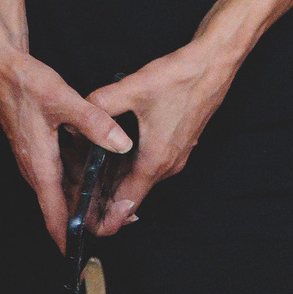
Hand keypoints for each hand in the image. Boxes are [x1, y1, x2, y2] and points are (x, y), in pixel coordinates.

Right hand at [0, 33, 132, 250]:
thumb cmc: (24, 82)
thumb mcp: (62, 100)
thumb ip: (94, 123)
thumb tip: (121, 144)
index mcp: (39, 163)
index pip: (52, 210)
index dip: (65, 235)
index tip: (76, 255)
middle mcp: (34, 166)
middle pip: (58, 205)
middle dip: (80, 220)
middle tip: (110, 226)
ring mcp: (34, 158)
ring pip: (59, 190)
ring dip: (79, 201)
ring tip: (107, 208)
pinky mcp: (37, 148)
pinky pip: (58, 174)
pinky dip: (75, 181)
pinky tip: (94, 177)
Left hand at [84, 40, 241, 232]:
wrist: (213, 65)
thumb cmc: (179, 78)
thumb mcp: (132, 88)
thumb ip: (100, 105)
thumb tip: (79, 119)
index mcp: (155, 160)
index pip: (128, 204)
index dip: (107, 219)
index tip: (90, 228)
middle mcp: (168, 165)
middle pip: (132, 194)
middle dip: (106, 202)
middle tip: (78, 201)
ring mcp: (176, 157)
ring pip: (141, 180)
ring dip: (118, 185)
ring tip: (89, 182)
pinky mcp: (179, 146)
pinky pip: (150, 166)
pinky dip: (131, 170)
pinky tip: (113, 159)